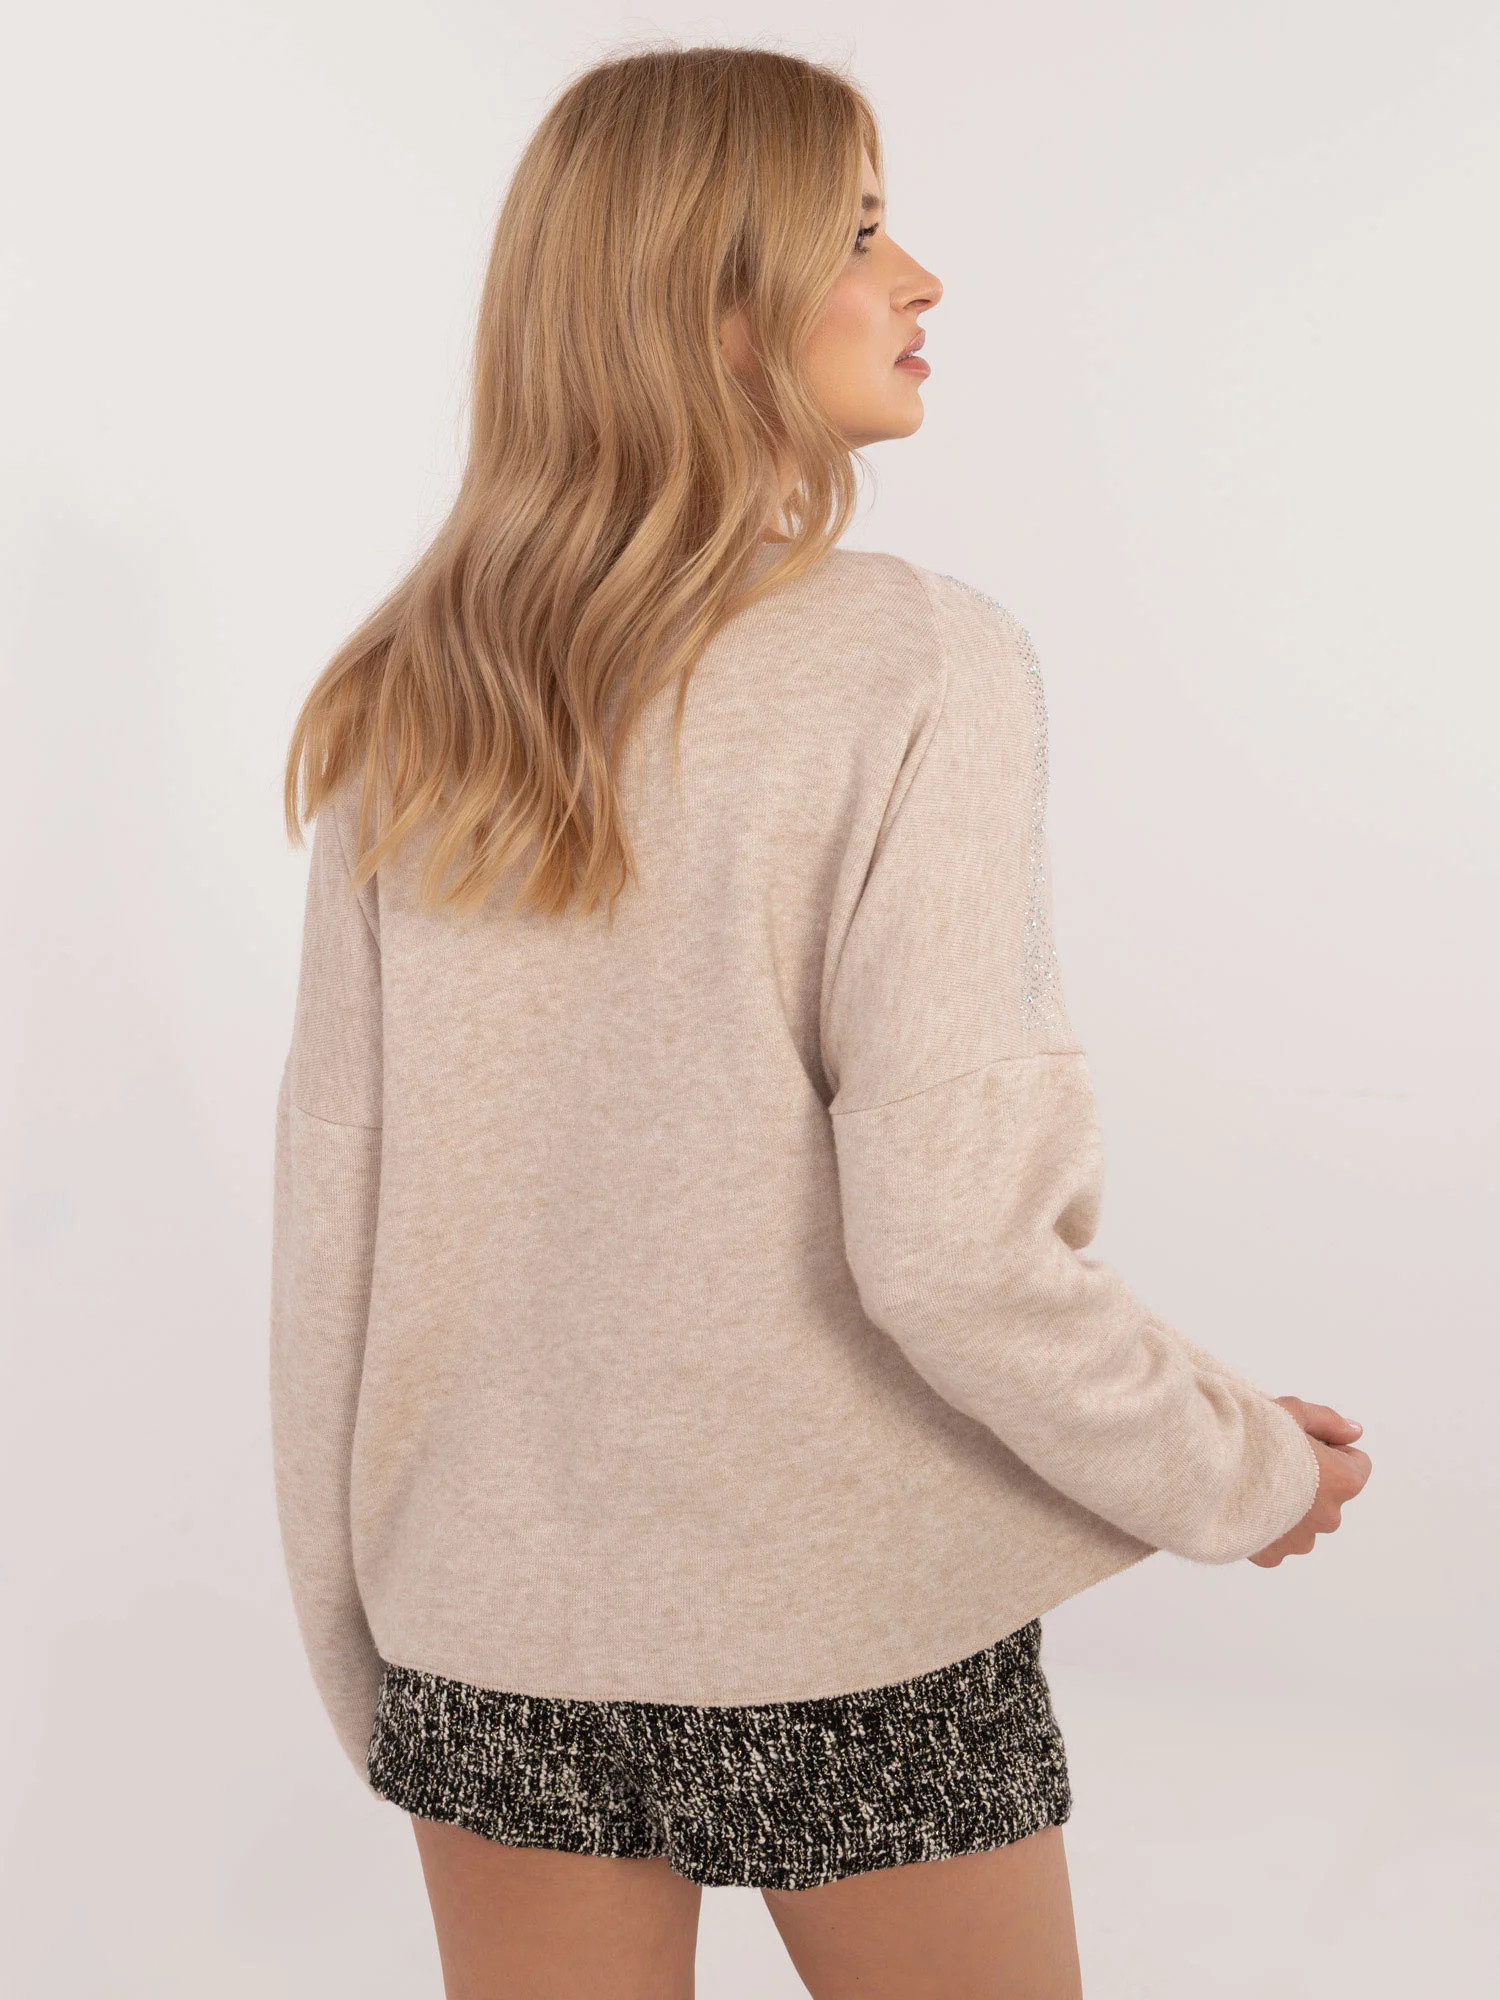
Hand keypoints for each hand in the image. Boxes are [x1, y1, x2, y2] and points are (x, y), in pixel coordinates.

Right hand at [1247, 1397, 1370, 1566]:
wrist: (1207, 1469)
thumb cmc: (1252, 1437)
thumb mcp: (1294, 1412)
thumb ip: (1329, 1422)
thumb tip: (1354, 1433)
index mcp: (1342, 1481)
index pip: (1357, 1465)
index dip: (1329, 1449)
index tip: (1302, 1443)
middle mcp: (1329, 1517)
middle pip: (1328, 1495)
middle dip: (1310, 1481)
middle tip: (1273, 1461)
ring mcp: (1300, 1541)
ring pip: (1303, 1522)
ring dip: (1288, 1506)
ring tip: (1255, 1483)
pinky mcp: (1271, 1555)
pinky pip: (1275, 1540)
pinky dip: (1264, 1526)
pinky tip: (1244, 1505)